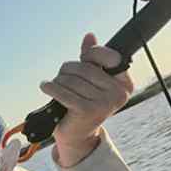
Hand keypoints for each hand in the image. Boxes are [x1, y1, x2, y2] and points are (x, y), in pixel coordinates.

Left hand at [40, 33, 133, 166]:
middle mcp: (118, 94)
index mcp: (125, 84)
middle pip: (86, 68)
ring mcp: (104, 104)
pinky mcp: (87, 111)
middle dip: (69, 70)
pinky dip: (52, 88)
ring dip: (59, 80)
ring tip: (54, 85)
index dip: (93, 54)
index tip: (84, 58)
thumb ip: (92, 58)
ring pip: (73, 80)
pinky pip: (64, 92)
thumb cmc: (85, 104)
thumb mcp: (90, 80)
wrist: (77, 135)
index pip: (110, 56)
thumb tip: (89, 35)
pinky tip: (45, 87)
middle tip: (61, 77)